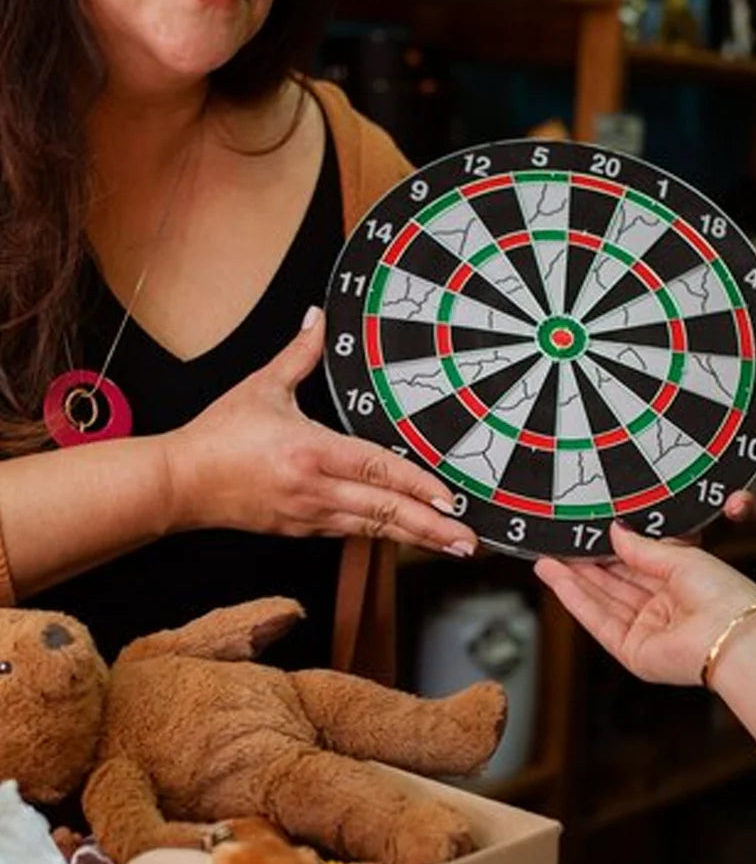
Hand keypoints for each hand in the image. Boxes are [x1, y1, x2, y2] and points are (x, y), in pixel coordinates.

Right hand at [162, 308, 477, 555]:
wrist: (179, 484)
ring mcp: (310, 515)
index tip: (450, 497)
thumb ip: (300, 354)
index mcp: (311, 451)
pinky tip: (407, 539)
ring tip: (451, 545)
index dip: (417, 485)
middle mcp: (316, 489)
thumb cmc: (218, 436)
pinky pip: (350, 533)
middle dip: (431, 527)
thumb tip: (319, 317)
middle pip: (385, 511)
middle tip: (469, 540)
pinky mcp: (301, 529)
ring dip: (415, 539)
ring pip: (373, 529)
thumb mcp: (262, 387)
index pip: (377, 469)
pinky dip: (382, 536)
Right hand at [535, 522, 755, 684]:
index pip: (633, 564)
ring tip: (545, 561)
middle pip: (612, 584)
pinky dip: (576, 601)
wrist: (733, 634)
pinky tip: (559, 581)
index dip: (605, 550)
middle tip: (554, 546)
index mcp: (679, 584)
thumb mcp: (680, 557)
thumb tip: (616, 531)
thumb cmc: (724, 596)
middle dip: (582, 565)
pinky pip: (599, 621)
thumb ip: (642, 547)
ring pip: (601, 602)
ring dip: (571, 582)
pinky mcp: (633, 651)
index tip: (581, 535)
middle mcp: (661, 609)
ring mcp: (646, 631)